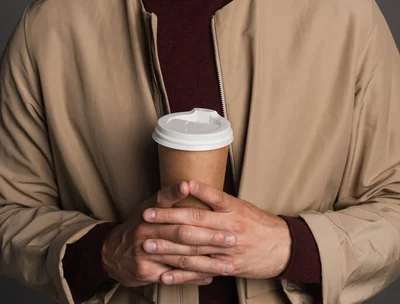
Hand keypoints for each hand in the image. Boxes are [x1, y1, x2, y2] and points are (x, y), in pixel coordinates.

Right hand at [101, 182, 235, 286]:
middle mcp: (146, 229)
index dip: (175, 192)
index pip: (163, 198)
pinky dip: (193, 277)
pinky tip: (209, 276)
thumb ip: (168, 198)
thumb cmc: (140, 225)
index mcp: (149, 210)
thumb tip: (190, 184)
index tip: (188, 185)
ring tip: (227, 264)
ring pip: (182, 257)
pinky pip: (175, 275)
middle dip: (209, 237)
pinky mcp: (147, 270)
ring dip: (207, 262)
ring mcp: (146, 251)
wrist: (112, 252)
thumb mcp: (149, 207)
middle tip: (231, 238)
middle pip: (181, 232)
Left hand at [142, 180, 291, 284]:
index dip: (185, 195)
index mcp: (232, 208)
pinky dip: (182, 274)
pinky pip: (201, 271)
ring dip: (168, 248)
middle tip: (146, 217)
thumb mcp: (240, 206)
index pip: (206, 198)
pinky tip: (165, 274)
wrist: (282, 247)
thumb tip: (192, 191)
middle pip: (194, 223)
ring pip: (193, 249)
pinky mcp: (227, 267)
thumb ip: (217, 202)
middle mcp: (229, 227)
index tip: (164, 193)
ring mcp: (227, 249)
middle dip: (167, 221)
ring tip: (148, 245)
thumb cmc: (259, 223)